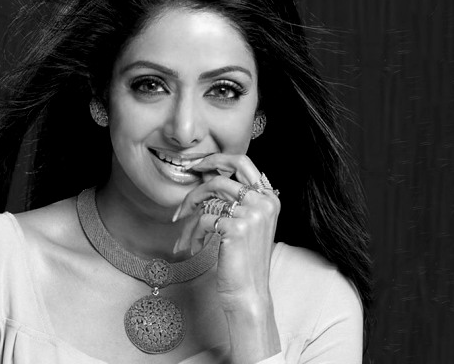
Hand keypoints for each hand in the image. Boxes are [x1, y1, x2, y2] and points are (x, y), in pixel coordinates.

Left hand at [172, 153, 279, 309]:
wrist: (248, 293)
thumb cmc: (243, 261)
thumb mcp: (247, 224)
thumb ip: (236, 200)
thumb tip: (208, 175)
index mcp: (270, 198)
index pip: (244, 163)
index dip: (218, 160)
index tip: (200, 166)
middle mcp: (264, 202)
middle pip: (224, 175)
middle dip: (201, 180)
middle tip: (187, 187)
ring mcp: (252, 213)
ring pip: (210, 196)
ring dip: (191, 212)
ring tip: (184, 229)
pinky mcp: (236, 227)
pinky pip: (204, 219)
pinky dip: (193, 233)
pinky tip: (194, 247)